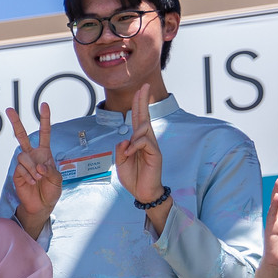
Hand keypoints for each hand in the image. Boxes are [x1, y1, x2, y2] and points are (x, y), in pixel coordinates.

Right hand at [7, 102, 60, 227]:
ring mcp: (23, 164)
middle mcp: (32, 155)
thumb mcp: (58, 179)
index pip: (45, 133)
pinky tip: (32, 182)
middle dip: (15, 122)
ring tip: (38, 178)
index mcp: (44, 153)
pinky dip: (28, 175)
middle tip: (9, 109)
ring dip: (32, 167)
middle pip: (22, 136)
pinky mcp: (17, 173)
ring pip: (23, 156)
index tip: (44, 105)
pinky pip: (20, 168)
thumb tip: (39, 166)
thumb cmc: (51, 191)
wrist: (41, 205)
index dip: (45, 119)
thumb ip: (51, 170)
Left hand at [115, 84, 164, 209]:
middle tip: (144, 85)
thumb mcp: (121, 162)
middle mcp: (146, 140)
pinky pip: (144, 142)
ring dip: (134, 135)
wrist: (143, 192)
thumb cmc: (133, 176)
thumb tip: (125, 140)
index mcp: (138, 140)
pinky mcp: (155, 153)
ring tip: (130, 150)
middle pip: (144, 116)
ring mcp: (152, 146)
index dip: (138, 105)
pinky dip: (135, 146)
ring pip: (144, 128)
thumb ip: (121, 149)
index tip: (140, 90)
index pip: (138, 119)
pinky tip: (130, 153)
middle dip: (143, 101)